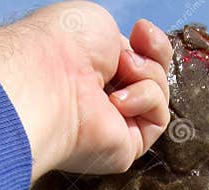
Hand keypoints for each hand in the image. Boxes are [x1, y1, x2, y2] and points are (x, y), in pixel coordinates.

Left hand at [0, 1, 172, 181]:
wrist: (50, 79)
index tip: (140, 30)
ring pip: (158, 94)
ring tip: (121, 72)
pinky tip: (116, 102)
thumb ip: (123, 44)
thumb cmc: (62, 46)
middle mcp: (103, 101)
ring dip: (147, 74)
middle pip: (153, 76)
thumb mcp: (99, 25)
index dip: (149, 45)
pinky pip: (158, 118)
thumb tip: (135, 61)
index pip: (137, 60)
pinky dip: (145, 99)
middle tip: (132, 50)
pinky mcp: (127, 147)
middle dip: (153, 56)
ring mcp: (116, 125)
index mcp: (93, 72)